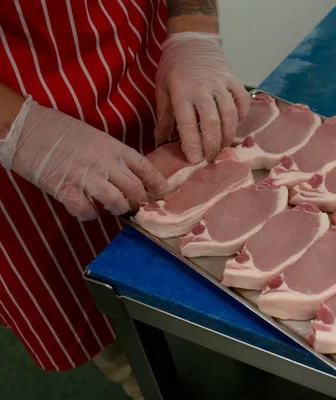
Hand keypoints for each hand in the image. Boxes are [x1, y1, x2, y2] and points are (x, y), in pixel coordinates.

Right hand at [0, 97, 166, 219]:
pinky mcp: (66, 190)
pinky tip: (87, 210)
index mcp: (113, 148)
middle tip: (138, 206)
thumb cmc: (60, 131)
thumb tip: (129, 174)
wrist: (26, 129)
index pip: (145, 168)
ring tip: (114, 208)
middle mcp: (104, 163)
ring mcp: (86, 177)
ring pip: (117, 203)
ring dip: (118, 209)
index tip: (165, 193)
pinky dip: (89, 214)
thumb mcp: (95, 137)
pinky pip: (86, 211)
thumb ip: (113, 156)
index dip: (158, 183)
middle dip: (140, 202)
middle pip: (135, 190)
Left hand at [154, 32, 249, 162]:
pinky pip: (242, 101)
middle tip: (210, 158)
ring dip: (227, 135)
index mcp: (181, 92)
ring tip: (223, 147)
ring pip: (229, 114)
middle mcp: (203, 88)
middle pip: (211, 122)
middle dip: (212, 145)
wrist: (193, 41)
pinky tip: (235, 127)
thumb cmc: (174, 67)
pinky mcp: (233, 80)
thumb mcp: (162, 88)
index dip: (192, 144)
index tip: (194, 160)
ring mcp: (221, 84)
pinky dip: (241, 117)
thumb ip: (164, 115)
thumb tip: (160, 140)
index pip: (187, 123)